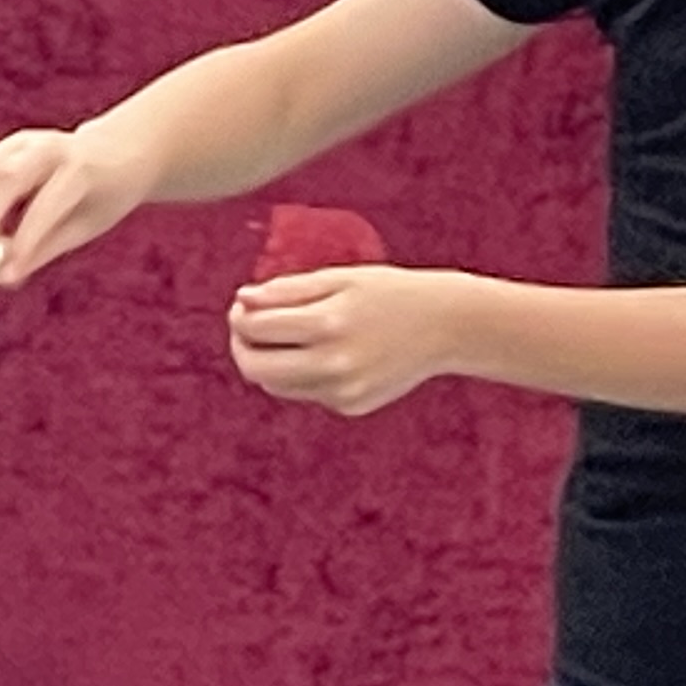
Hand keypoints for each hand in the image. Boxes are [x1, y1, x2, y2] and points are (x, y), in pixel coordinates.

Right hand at [0, 120, 150, 289]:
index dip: (24, 239)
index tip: (7, 273)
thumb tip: (3, 275)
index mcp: (81, 169)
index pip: (46, 204)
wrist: (117, 151)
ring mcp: (26, 141)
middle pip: (5, 178)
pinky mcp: (9, 145)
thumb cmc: (103, 198)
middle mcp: (51, 148)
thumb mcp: (85, 225)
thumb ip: (45, 248)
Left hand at [226, 265, 449, 416]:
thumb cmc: (388, 293)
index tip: (242, 306)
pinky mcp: (351, 406)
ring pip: (277, 386)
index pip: (256, 329)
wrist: (446, 326)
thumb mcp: (339, 279)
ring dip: (268, 363)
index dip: (239, 317)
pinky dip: (303, 373)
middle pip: (256, 369)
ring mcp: (343, 391)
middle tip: (244, 330)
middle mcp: (333, 364)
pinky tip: (328, 352)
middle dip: (242, 348)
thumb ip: (286, 290)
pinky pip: (307, 392)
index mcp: (328, 323)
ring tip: (285, 337)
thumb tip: (242, 300)